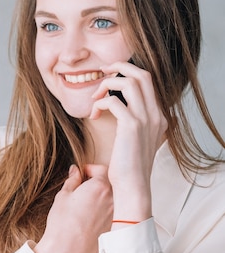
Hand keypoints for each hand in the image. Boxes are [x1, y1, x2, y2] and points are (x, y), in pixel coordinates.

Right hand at [34, 164, 112, 252]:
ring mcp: (116, 214)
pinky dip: (104, 209)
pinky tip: (90, 215)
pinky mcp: (114, 226)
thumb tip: (75, 171)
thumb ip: (72, 180)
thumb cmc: (62, 221)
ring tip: (87, 201)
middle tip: (84, 186)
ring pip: (112, 197)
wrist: (66, 249)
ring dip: (102, 195)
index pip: (101, 169)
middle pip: (110, 183)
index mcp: (99, 187)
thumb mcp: (63, 196)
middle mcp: (112, 199)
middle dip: (98, 181)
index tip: (82, 174)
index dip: (90, 169)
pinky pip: (113, 212)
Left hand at [90, 61, 167, 221]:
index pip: (148, 81)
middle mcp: (156, 114)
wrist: (132, 185)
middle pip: (142, 75)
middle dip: (119, 67)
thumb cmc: (128, 164)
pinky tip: (93, 114)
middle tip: (102, 73)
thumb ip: (133, 120)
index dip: (128, 72)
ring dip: (107, 84)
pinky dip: (100, 102)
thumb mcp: (136, 139)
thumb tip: (117, 106)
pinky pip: (114, 101)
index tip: (110, 76)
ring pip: (129, 83)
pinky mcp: (131, 126)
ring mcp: (145, 119)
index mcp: (158, 116)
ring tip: (95, 98)